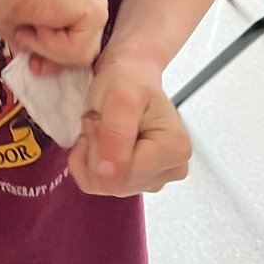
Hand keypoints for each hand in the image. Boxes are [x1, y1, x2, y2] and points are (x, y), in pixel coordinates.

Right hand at [0, 0, 107, 68]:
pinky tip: (41, 23)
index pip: (76, 46)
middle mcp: (90, 6)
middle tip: (32, 62)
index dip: (55, 59)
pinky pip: (78, 50)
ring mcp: (97, 9)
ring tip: (30, 29)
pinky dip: (53, 44)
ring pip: (81, 55)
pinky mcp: (95, 12)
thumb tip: (36, 61)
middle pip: (82, 53)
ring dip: (49, 49)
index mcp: (76, 6)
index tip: (34, 66)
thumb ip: (34, 46)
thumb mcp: (21, 30)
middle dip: (54, 60)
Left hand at [68, 53, 191, 195]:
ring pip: (105, 187)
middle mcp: (172, 169)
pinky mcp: (137, 182)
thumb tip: (109, 174)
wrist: (128, 76)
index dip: (102, 148)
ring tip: (102, 128)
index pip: (126, 173)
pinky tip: (99, 141)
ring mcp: (155, 179)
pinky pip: (99, 186)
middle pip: (116, 184)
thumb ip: (116, 134)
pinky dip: (88, 162)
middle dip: (96, 151)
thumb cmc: (128, 81)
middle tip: (100, 121)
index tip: (102, 119)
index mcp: (176, 149)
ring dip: (91, 154)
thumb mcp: (120, 98)